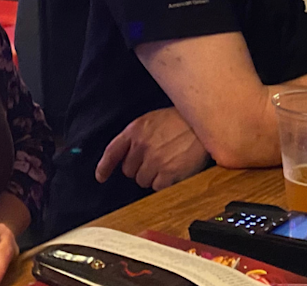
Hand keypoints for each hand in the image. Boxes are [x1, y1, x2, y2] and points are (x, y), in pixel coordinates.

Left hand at [95, 107, 209, 189]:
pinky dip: (165, 183)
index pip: (112, 151)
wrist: (205, 123)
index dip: (104, 167)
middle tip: (156, 160)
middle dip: (139, 168)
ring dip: (153, 176)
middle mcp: (142, 145)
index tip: (101, 177)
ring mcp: (154, 160)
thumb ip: (138, 135)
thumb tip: (129, 153)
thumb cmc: (182, 120)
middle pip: (128, 171)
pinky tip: (174, 170)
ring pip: (142, 181)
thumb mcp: (154, 120)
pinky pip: (158, 187)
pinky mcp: (168, 173)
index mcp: (136, 130)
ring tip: (168, 162)